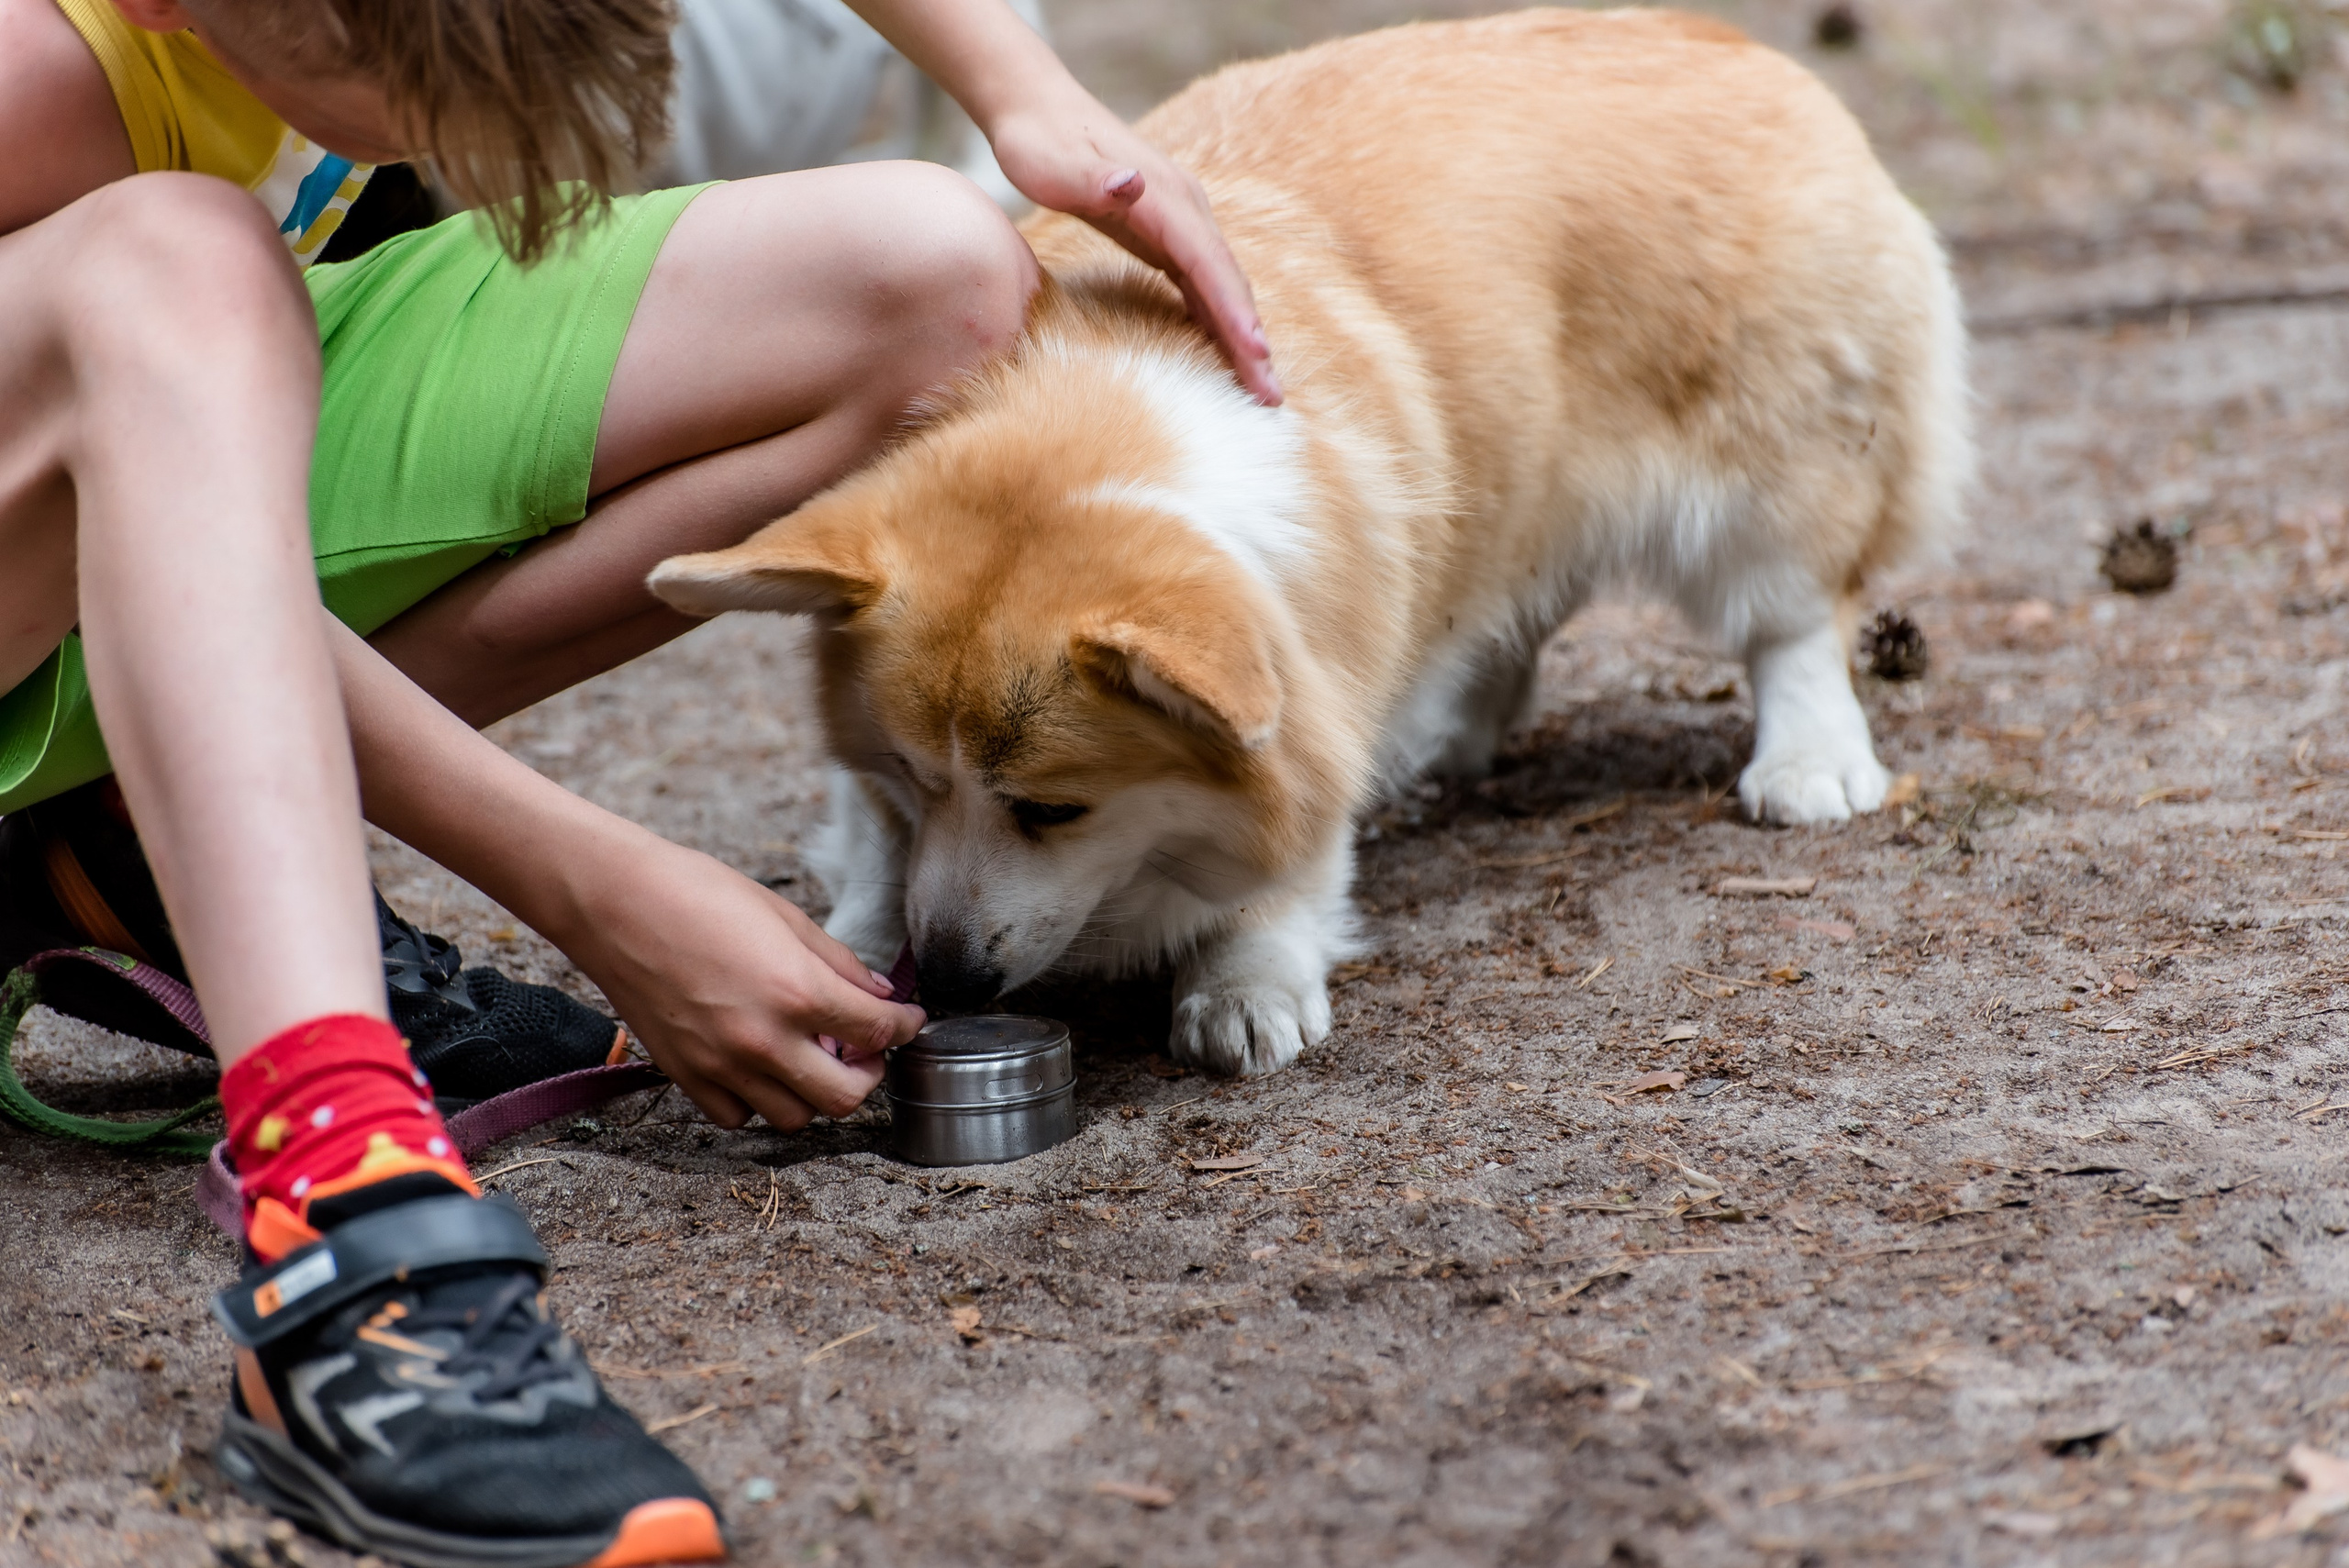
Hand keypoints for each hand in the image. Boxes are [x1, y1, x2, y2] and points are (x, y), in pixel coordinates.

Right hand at [560, 838, 924, 1129]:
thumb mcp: (786, 917)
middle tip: (864, 1047)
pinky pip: (739, 1115)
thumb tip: (880, 995)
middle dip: (869, 1074)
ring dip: (814, 1091)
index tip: (908, 1019)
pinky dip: (759, 1100)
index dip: (906, 1025)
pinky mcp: (686, 1075)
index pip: (880, 1032)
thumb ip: (840, 964)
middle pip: (846, 1098)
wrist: (615, 902)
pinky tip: (762, 1066)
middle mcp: (764, 1039)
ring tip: (811, 1055)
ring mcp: (722, 1064)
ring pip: (794, 1116)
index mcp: (798, 991)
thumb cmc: (698, 893)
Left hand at [987, 94, 1282, 405]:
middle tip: (1271, 396)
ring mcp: (1180, 219)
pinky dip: (1219, 318)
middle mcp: (1185, 206)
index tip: (1255, 354)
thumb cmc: (1038, 142)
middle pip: (1228, 280)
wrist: (1037, 108)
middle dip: (1251, 339)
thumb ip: (1094, 178)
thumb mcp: (1053, 162)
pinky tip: (1226, 352)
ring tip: (1260, 388)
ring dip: (1243, 335)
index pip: (1208, 262)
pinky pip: (1203, 282)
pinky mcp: (1167, 232)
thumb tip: (1133, 185)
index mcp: (1163, 196)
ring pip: (1222, 284)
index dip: (1233, 311)